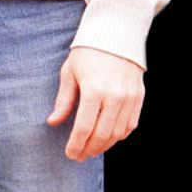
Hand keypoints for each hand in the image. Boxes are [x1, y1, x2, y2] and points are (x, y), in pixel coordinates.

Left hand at [47, 45, 144, 161]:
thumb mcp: (69, 73)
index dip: (76, 144)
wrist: (115, 34)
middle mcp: (114, 96)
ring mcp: (129, 98)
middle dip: (89, 149)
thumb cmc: (87, 52)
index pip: (84, 127)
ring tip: (91, 149)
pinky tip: (108, 138)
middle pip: (102, 135)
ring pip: (118, 133)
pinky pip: (131, 125)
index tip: (70, 154)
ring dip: (104, 146)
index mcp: (94, 90)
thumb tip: (53, 122)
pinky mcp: (139, 98)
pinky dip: (119, 136)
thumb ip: (63, 100)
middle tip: (79, 156)